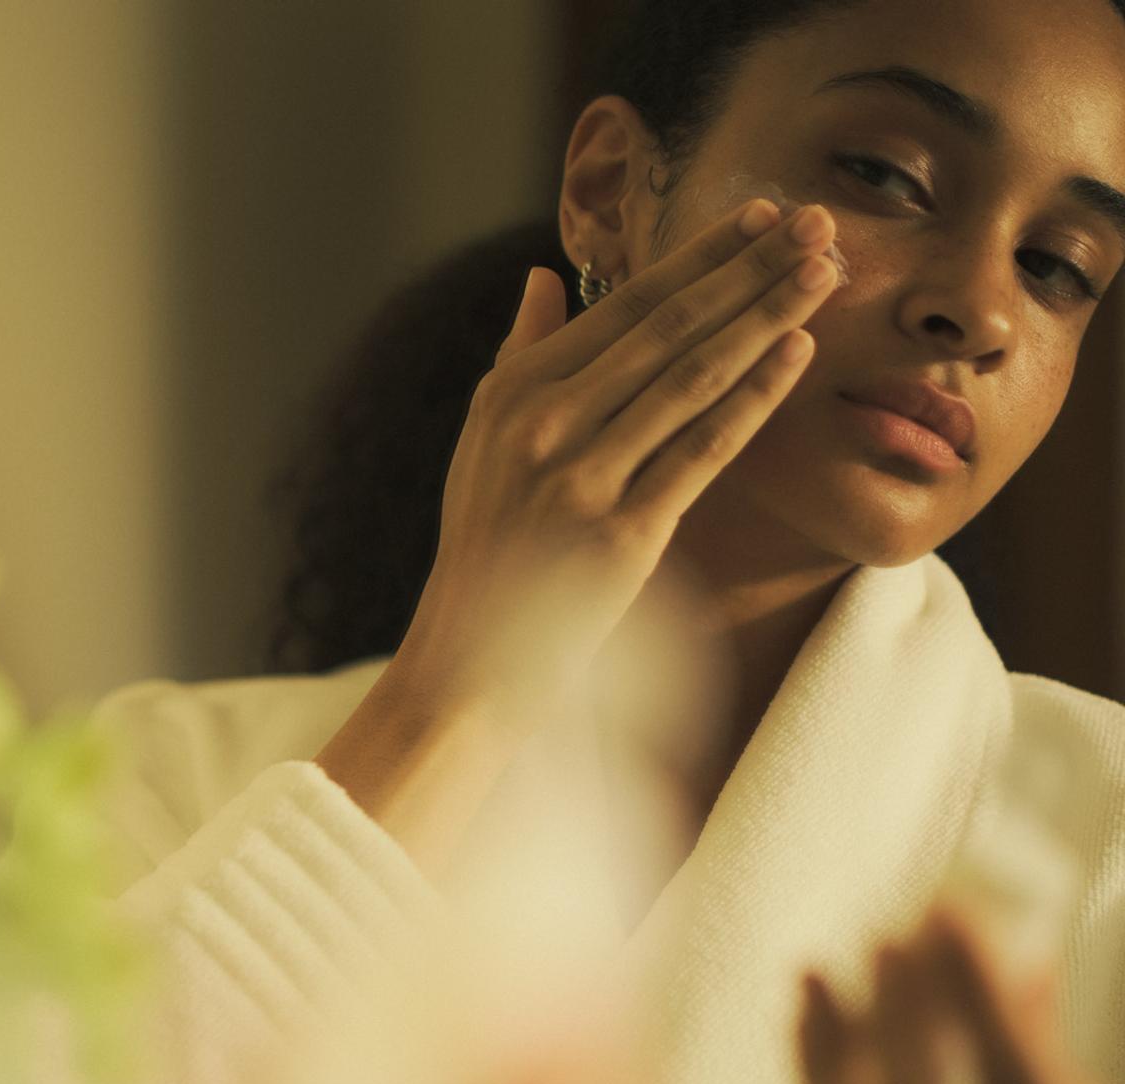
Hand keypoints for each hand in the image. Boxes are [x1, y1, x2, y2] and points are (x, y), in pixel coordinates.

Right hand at [392, 197, 839, 735]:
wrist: (471, 654)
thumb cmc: (489, 542)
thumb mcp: (485, 439)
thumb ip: (520, 353)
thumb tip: (543, 276)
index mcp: (513, 391)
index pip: (624, 304)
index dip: (700, 254)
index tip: (760, 215)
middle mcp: (542, 424)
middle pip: (668, 327)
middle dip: (750, 268)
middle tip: (817, 221)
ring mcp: (581, 479)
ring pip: (693, 376)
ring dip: (767, 315)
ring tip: (825, 271)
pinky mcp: (621, 534)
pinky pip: (703, 449)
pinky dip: (755, 396)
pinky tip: (798, 352)